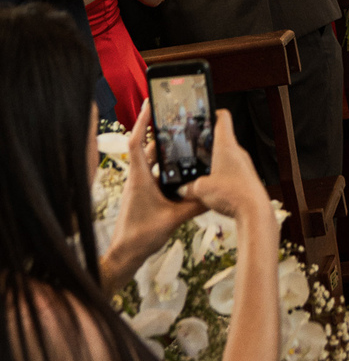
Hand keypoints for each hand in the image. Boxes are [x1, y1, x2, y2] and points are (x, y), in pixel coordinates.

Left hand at [101, 101, 201, 287]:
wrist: (125, 255)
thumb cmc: (140, 237)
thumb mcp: (173, 219)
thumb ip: (194, 205)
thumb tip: (212, 193)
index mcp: (140, 178)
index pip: (135, 142)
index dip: (141, 121)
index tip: (150, 105)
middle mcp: (137, 179)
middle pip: (145, 148)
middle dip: (158, 133)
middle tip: (172, 120)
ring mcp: (139, 187)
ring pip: (150, 162)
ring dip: (162, 152)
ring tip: (179, 142)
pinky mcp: (142, 196)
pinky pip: (153, 175)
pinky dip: (163, 169)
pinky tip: (178, 171)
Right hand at [187, 108, 271, 221]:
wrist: (254, 212)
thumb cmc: (232, 194)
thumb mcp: (201, 190)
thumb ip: (188, 187)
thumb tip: (181, 190)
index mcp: (227, 146)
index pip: (223, 118)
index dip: (212, 112)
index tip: (201, 115)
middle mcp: (237, 152)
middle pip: (221, 138)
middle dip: (206, 142)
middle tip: (191, 146)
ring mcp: (243, 165)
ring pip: (225, 156)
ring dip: (212, 160)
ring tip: (197, 168)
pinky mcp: (245, 178)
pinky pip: (230, 170)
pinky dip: (219, 174)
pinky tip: (209, 185)